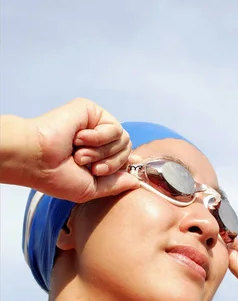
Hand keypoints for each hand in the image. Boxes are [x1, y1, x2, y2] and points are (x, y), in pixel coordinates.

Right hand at [21, 98, 139, 201]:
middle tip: (91, 168)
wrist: (37, 160)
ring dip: (101, 152)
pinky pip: (114, 127)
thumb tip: (136, 182)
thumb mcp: (90, 189)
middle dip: (112, 163)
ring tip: (79, 155)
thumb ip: (114, 185)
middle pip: (126, 149)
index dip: (130, 161)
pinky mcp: (92, 111)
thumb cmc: (56, 176)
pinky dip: (99, 138)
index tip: (135, 165)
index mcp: (95, 155)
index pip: (123, 156)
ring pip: (123, 139)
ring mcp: (95, 124)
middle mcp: (96, 138)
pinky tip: (79, 139)